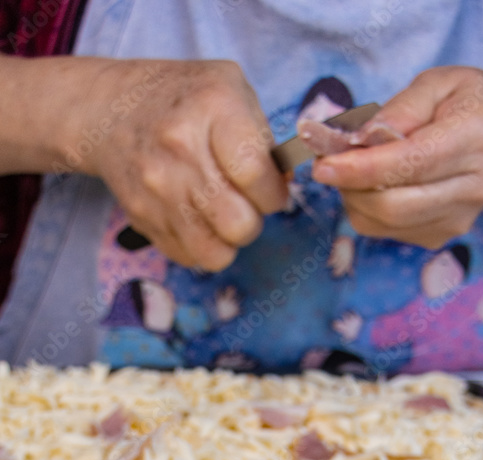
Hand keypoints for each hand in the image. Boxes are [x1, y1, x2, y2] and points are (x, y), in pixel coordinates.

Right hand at [74, 59, 286, 270]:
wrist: (111, 111)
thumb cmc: (183, 99)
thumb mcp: (231, 90)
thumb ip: (264, 138)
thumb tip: (283, 185)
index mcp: (211, 109)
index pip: (255, 173)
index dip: (274, 193)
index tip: (272, 190)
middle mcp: (180, 151)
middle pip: (238, 224)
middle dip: (253, 220)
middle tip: (246, 204)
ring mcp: (157, 189)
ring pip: (215, 253)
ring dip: (228, 240)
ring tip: (223, 215)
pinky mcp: (141, 218)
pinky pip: (188, 256)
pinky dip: (201, 246)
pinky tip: (197, 219)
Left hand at [312, 66, 482, 248]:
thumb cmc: (467, 106)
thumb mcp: (439, 84)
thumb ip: (399, 109)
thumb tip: (359, 140)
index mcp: (478, 137)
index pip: (411, 163)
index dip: (362, 168)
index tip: (324, 165)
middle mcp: (475, 186)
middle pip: (394, 205)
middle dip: (350, 187)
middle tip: (329, 164)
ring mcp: (460, 219)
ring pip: (385, 223)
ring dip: (354, 199)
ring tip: (354, 171)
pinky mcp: (443, 237)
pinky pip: (387, 232)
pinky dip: (367, 211)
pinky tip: (374, 187)